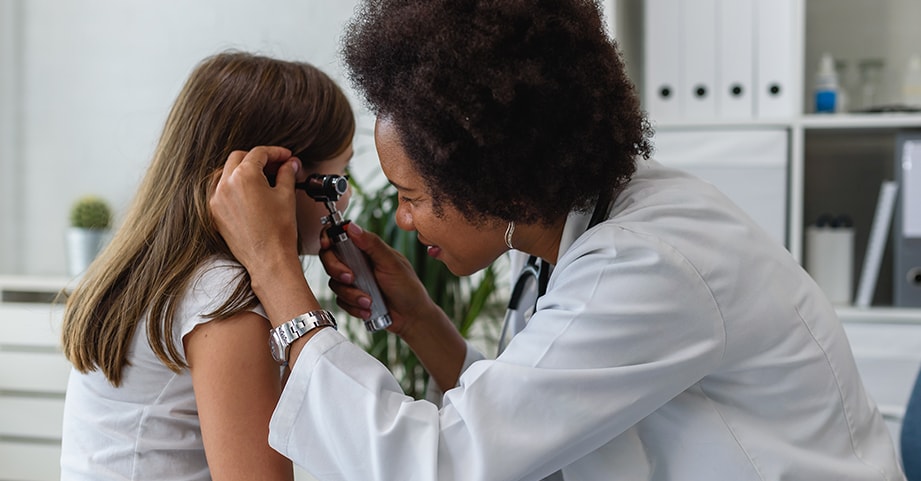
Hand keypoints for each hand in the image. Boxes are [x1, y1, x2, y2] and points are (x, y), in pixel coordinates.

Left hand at [209, 146, 300, 283]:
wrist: (268, 260)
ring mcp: (217, 199)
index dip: (276, 153)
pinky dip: (234, 186)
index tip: (286, 157)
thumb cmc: (279, 231)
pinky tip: (250, 193)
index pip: (259, 153)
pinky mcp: (215, 213)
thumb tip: (290, 164)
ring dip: (243, 170)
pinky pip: (221, 190)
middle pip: (239, 157)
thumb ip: (287, 174)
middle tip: (276, 166)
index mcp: (244, 176)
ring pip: (227, 172)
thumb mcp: (286, 196)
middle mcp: (225, 184)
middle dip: (258, 158)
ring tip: (262, 179)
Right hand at [322, 222, 467, 389]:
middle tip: (352, 278)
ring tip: (369, 301)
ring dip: (351, 294)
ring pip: (334, 283)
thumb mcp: (391, 263)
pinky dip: (354, 307)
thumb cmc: (407, 287)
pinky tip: (369, 310)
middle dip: (337, 270)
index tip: (327, 244)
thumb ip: (372, 244)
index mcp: (366, 249)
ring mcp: (353, 281)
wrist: (411, 317)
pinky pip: (340, 301)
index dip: (328, 237)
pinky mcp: (351, 298)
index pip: (340, 236)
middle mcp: (357, 263)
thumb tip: (351, 226)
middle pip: (329, 259)